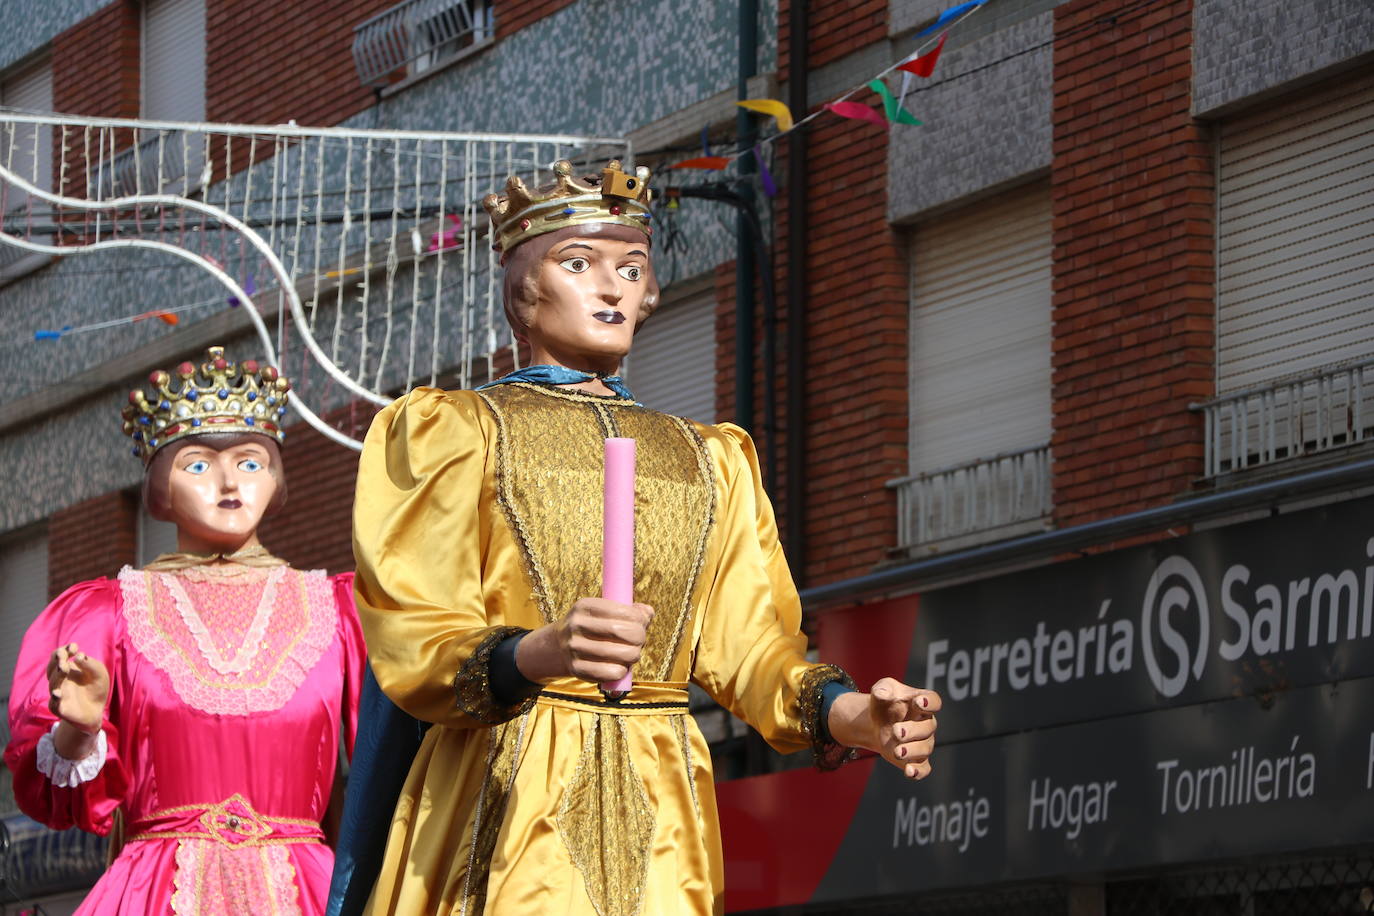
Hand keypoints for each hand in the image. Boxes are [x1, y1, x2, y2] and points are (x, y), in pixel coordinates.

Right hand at [46, 643, 109, 759]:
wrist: (97, 711)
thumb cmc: (96, 688)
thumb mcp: (99, 673)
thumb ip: (91, 664)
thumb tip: (79, 656)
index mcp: (67, 669)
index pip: (59, 657)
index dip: (63, 651)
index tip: (74, 647)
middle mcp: (60, 681)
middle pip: (52, 669)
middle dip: (56, 661)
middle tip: (63, 655)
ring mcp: (59, 694)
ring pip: (53, 684)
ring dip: (57, 675)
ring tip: (64, 667)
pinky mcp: (60, 709)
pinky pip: (54, 704)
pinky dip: (55, 699)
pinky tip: (58, 693)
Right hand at [515, 598, 653, 684]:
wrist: (559, 647)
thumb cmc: (593, 627)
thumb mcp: (605, 612)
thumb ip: (630, 611)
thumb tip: (648, 613)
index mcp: (585, 606)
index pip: (622, 611)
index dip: (639, 619)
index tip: (641, 623)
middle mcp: (576, 625)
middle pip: (622, 631)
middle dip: (639, 637)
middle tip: (640, 640)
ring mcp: (574, 648)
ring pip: (620, 654)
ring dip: (633, 655)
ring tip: (631, 653)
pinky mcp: (576, 668)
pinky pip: (610, 672)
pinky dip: (622, 671)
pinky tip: (621, 667)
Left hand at [827, 677, 939, 779]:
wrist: (875, 724)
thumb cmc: (884, 704)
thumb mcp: (882, 690)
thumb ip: (883, 688)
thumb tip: (882, 693)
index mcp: (922, 703)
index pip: (934, 701)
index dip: (929, 702)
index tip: (919, 702)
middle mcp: (926, 724)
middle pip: (928, 728)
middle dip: (913, 731)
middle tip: (896, 731)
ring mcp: (922, 743)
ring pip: (925, 749)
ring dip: (911, 751)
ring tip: (897, 751)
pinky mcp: (916, 760)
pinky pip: (924, 768)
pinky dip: (918, 771)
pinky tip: (909, 772)